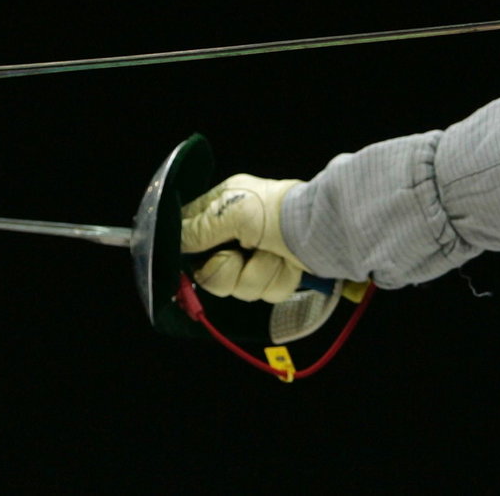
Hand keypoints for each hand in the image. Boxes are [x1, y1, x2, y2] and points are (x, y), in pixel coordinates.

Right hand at [180, 174, 307, 302]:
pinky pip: (265, 291)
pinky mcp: (277, 273)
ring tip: (273, 255)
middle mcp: (236, 232)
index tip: (190, 258)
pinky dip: (278, 279)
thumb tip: (175, 240)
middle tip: (239, 255)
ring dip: (258, 273)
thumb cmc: (277, 211)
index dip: (187, 249)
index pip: (187, 232)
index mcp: (222, 208)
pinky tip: (288, 264)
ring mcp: (256, 255)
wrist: (324, 228)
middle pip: (210, 271)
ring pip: (238, 286)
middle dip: (227, 269)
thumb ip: (198, 229)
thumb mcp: (231, 213)